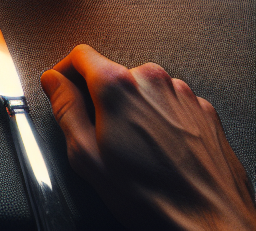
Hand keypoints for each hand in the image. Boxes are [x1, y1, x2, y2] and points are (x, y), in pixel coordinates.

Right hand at [41, 44, 255, 230]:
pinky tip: (161, 153)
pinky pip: (170, 104)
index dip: (65, 72)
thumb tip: (54, 83)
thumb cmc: (154, 199)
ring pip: (143, 90)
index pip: (80, 55)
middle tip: (100, 136)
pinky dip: (161, 120)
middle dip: (101, 99)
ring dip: (133, 110)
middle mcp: (151, 81)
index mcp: (117, 86)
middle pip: (112, 74)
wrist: (214, 226)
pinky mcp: (204, 111)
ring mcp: (182, 94)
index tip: (63, 87)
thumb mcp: (87, 157)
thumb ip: (64, 109)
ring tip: (137, 151)